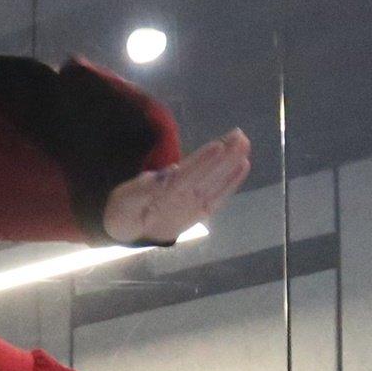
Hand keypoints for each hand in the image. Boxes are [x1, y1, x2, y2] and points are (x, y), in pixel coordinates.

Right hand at [100, 126, 250, 244]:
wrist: (128, 233)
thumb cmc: (127, 208)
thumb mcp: (127, 197)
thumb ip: (144, 187)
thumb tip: (170, 172)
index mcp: (165, 197)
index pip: (187, 176)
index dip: (203, 161)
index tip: (219, 146)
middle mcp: (184, 203)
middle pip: (207, 178)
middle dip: (224, 158)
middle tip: (241, 137)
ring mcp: (194, 208)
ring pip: (216, 184)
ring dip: (232, 165)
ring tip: (245, 145)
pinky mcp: (200, 212)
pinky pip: (218, 197)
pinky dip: (232, 182)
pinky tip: (244, 166)